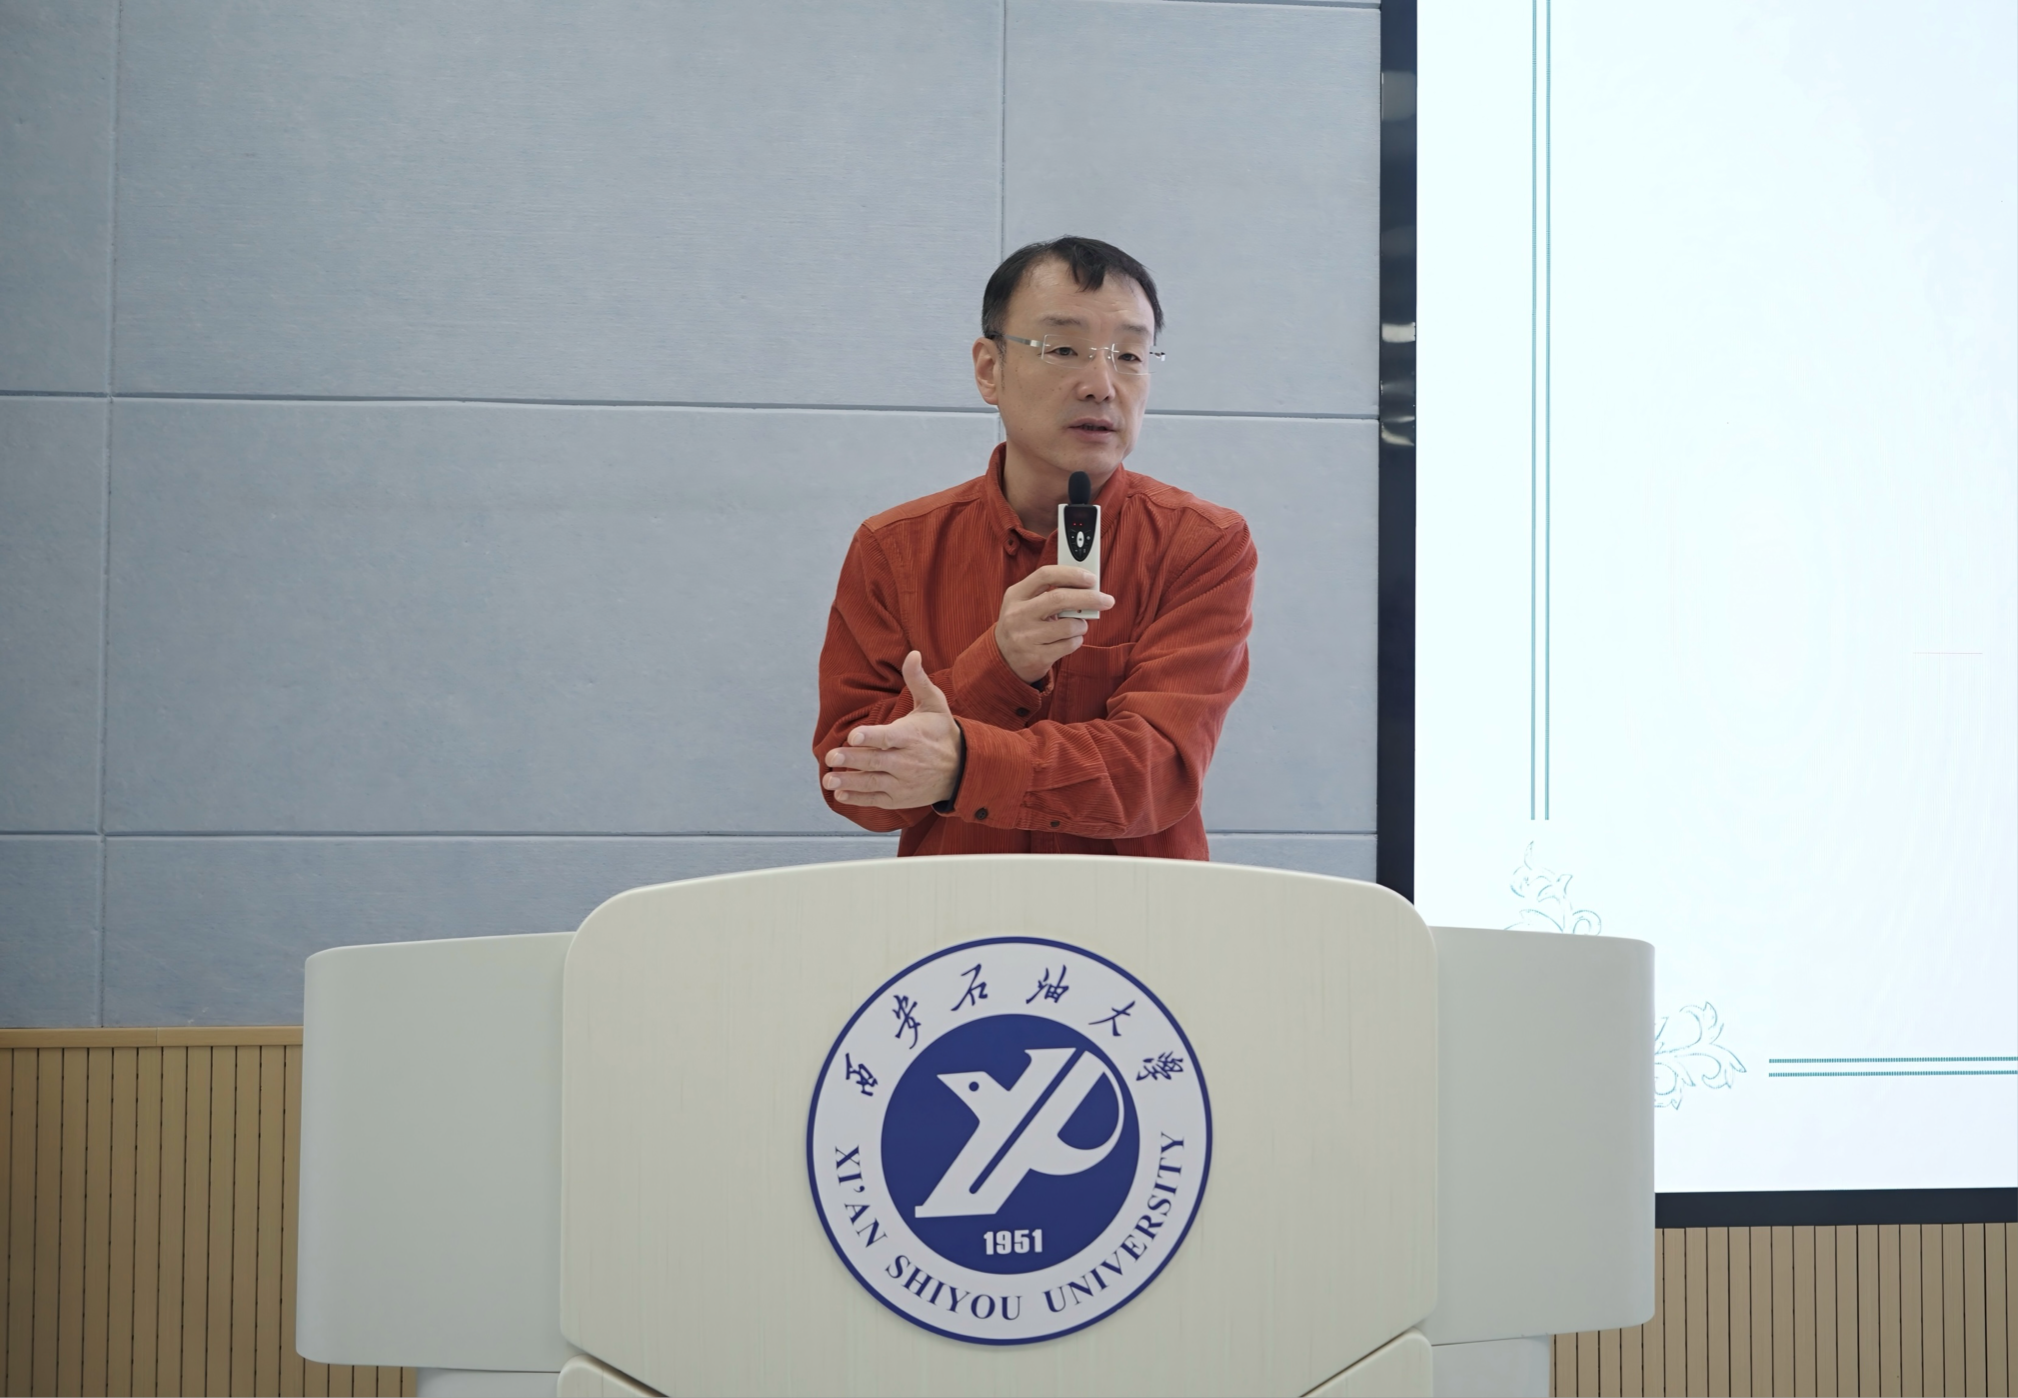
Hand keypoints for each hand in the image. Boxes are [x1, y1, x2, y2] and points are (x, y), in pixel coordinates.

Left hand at [824, 651, 964, 808]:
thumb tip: (912, 654)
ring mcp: (904, 782)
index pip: (890, 738)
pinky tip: (841, 795)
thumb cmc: (941, 732)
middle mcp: (908, 761)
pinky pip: (877, 799)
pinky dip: (859, 798)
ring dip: (849, 782)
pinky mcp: (900, 798)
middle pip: (876, 760)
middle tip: (830, 757)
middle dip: (852, 759)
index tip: (853, 736)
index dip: (871, 737)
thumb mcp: (934, 704)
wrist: (961, 769)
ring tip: (829, 780)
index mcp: (913, 736)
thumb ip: (918, 680)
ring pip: (873, 782)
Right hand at [994, 565, 1114, 683]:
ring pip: (1069, 626)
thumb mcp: (1025, 603)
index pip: (1046, 575)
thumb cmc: (1023, 625)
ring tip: (1077, 626)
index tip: (1091, 578)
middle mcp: (1018, 614)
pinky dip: (1076, 641)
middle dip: (1090, 598)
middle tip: (1108, 600)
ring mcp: (1026, 637)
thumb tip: (1087, 587)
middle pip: (1060, 598)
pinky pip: (1069, 645)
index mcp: (1016, 594)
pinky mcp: (1036, 657)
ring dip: (1082, 625)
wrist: (1002, 660)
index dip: (1071, 574)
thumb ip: (1050, 593)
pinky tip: (1069, 640)